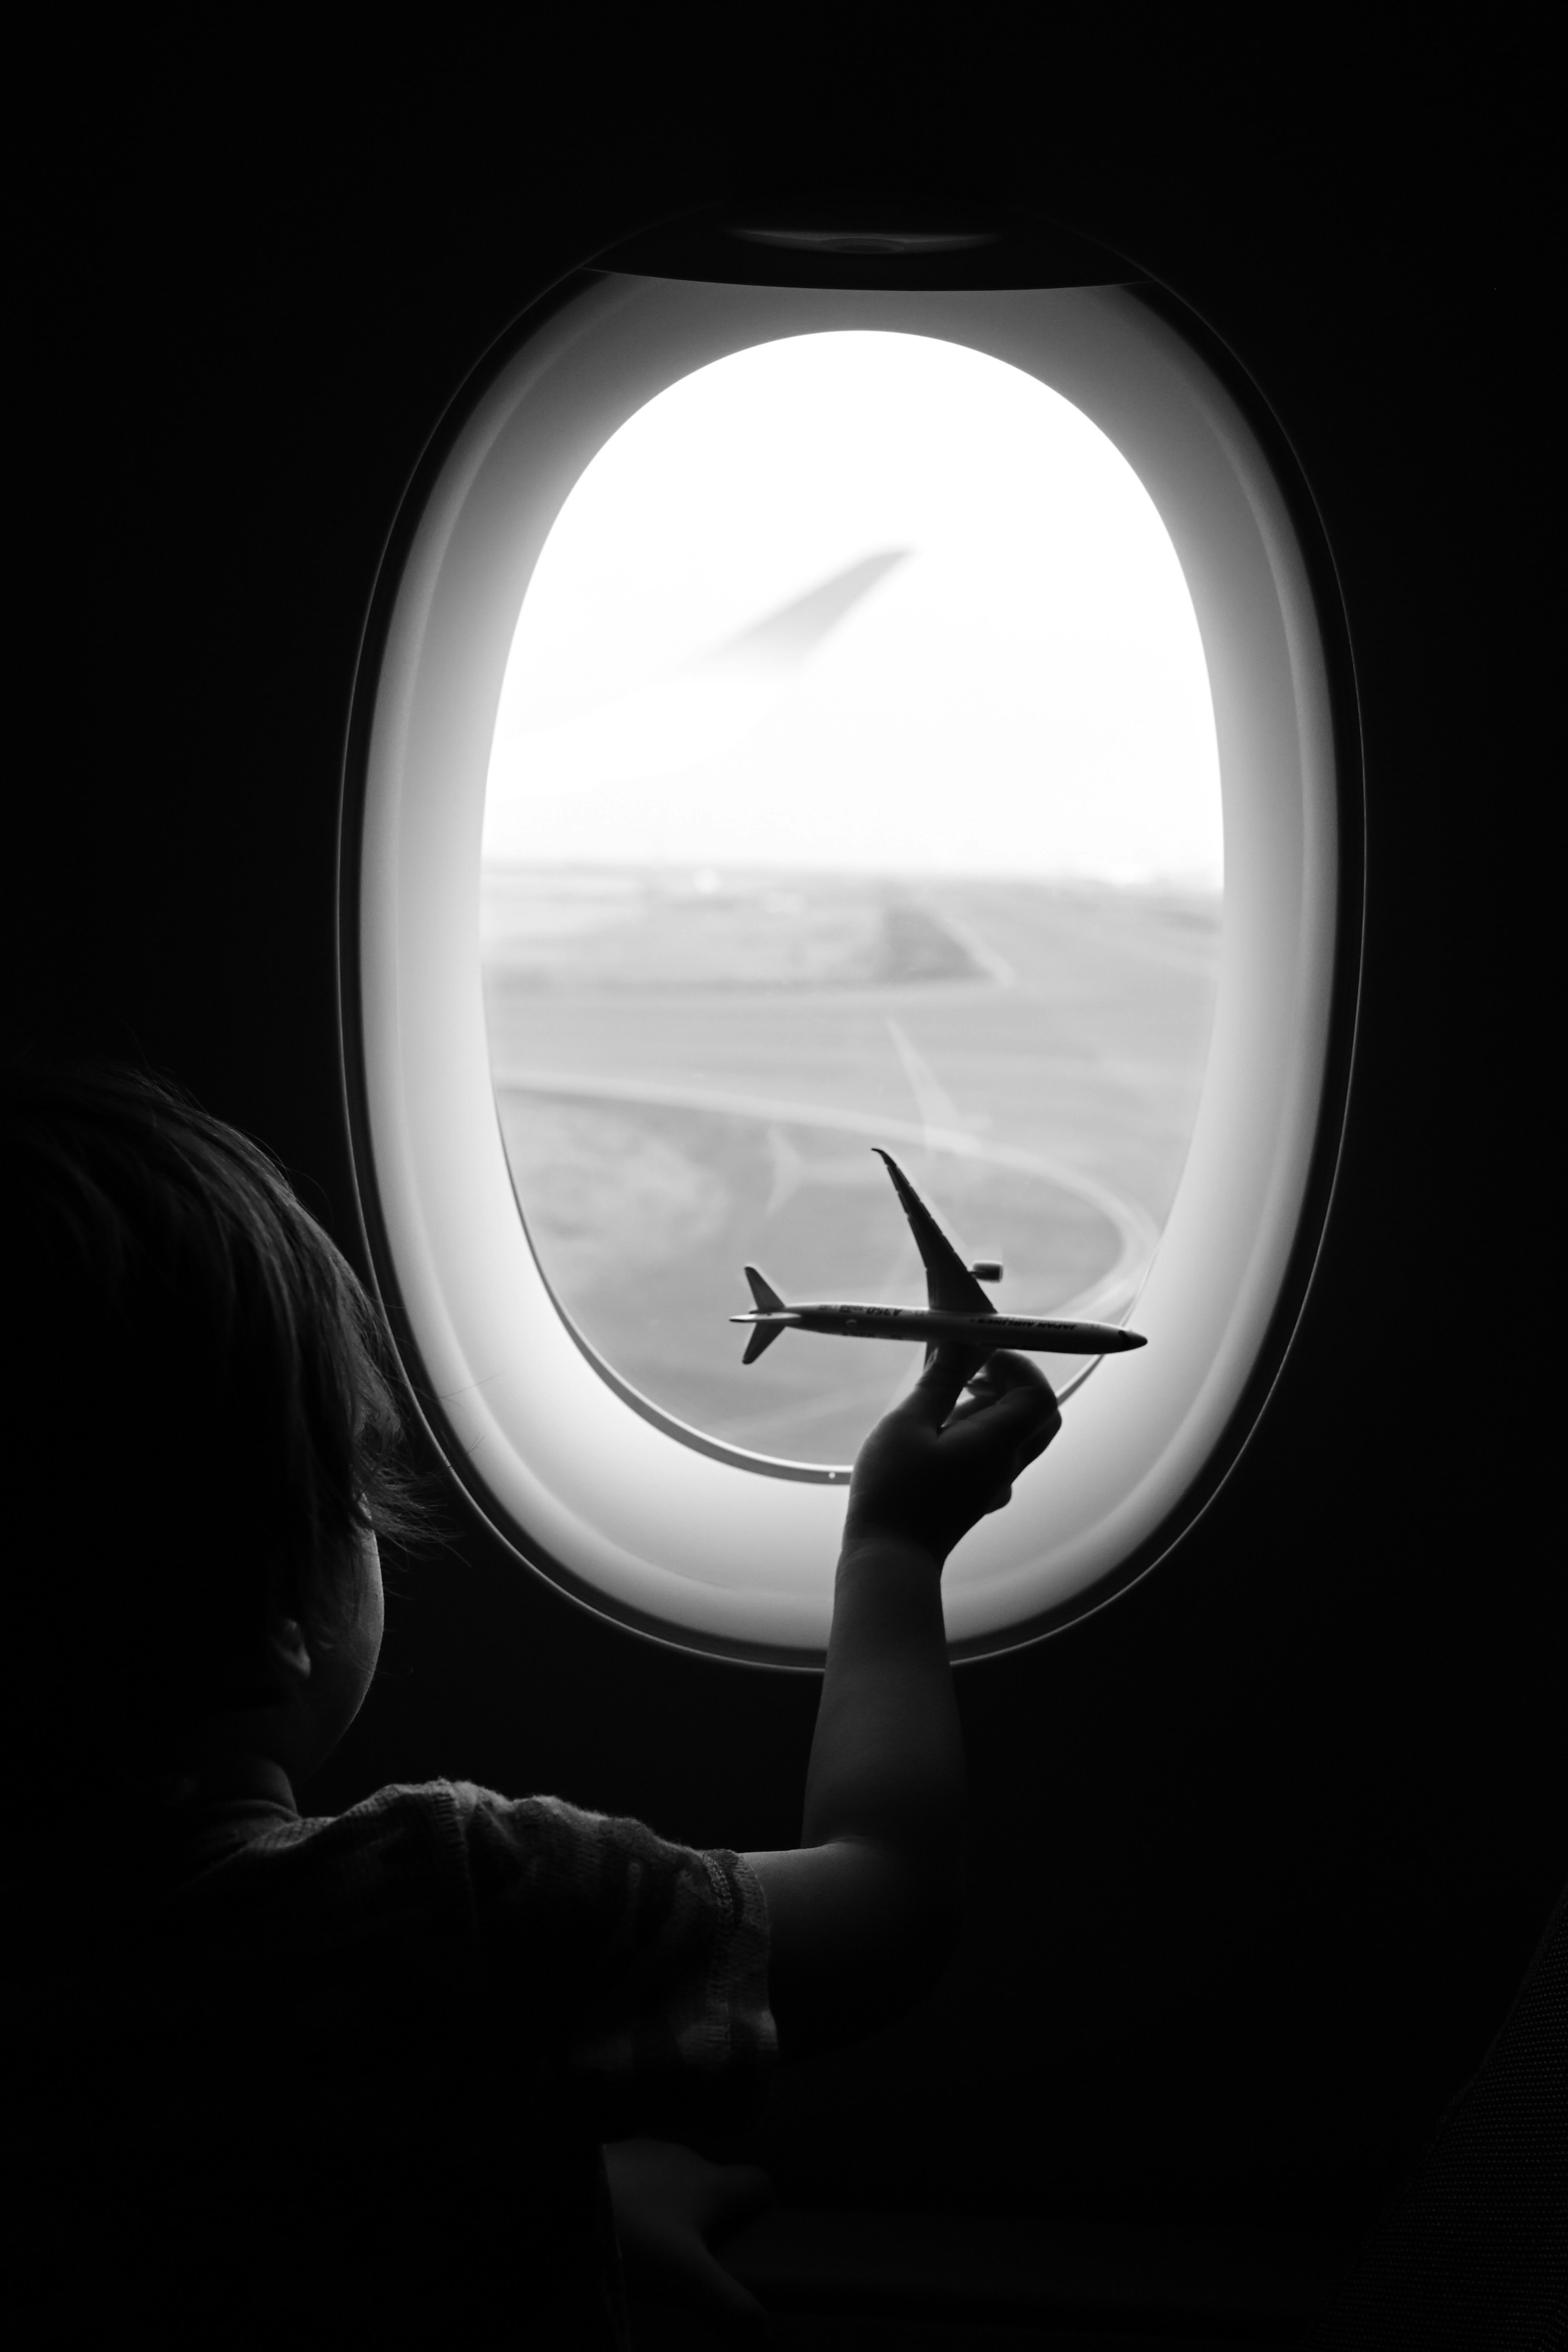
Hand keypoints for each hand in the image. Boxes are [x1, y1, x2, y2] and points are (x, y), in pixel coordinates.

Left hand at [603, 2138, 773, 2339]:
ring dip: (682, 2205)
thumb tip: (766, 2332)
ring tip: (663, 2245)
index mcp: (711, 2182)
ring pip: (679, 2177)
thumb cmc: (635, 2235)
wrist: (564, 2199)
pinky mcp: (616, 2153)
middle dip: (719, 2214)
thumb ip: (729, 2306)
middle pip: (718, 2181)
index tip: (761, 2235)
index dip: (766, 2206)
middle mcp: (686, 2157)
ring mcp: (648, 2150)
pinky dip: (647, 2197)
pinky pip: (645, 2174)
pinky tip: (627, 2224)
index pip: (759, 2181)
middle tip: (708, 2256)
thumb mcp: (686, 2279)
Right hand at [842, 1347, 1060, 1563]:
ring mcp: (996, 1483)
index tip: (978, 1352)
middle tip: (970, 1371)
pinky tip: (939, 1433)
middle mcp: (1007, 1464)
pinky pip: (996, 1453)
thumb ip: (940, 1380)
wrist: (890, 1559)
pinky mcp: (980, 1494)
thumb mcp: (909, 1423)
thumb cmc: (894, 1491)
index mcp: (998, 1443)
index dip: (1015, 1364)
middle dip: (1010, 1381)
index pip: (1037, 1393)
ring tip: (944, 1401)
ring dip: (991, 1405)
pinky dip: (979, 1431)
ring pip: (1016, 1432)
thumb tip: (961, 1340)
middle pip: (1037, 1412)